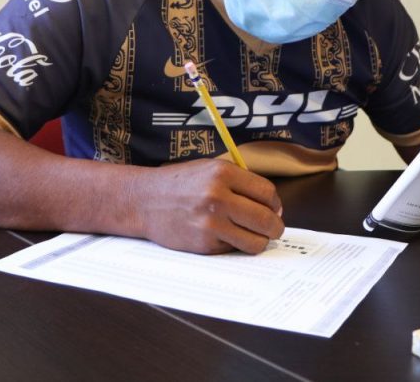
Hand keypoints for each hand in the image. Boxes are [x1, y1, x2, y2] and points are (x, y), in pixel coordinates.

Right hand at [133, 158, 284, 254]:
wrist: (144, 200)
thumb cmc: (179, 184)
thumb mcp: (210, 169)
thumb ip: (239, 182)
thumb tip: (272, 206)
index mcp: (223, 173)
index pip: (267, 193)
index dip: (275, 204)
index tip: (274, 209)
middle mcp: (218, 197)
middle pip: (267, 219)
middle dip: (275, 227)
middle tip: (274, 229)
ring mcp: (211, 223)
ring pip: (256, 241)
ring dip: (260, 241)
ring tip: (253, 236)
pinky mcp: (204, 244)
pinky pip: (234, 249)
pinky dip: (235, 245)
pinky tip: (224, 236)